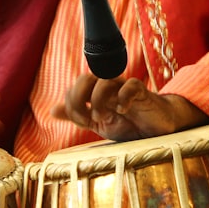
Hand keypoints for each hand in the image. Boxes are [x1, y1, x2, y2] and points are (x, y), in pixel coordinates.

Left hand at [50, 74, 208, 140]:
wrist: (156, 130)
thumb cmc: (128, 124)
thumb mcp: (98, 124)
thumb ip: (77, 116)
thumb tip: (52, 110)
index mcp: (96, 93)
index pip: (74, 88)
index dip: (72, 104)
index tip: (81, 122)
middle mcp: (108, 87)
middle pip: (86, 78)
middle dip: (80, 98)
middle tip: (87, 118)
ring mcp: (125, 88)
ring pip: (105, 80)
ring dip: (98, 100)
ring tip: (103, 117)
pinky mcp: (142, 92)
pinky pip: (130, 85)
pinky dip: (123, 98)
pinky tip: (123, 110)